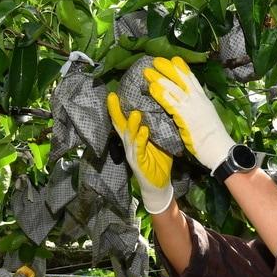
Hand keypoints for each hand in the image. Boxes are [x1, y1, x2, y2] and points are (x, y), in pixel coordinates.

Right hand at [109, 92, 174, 214]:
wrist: (160, 184)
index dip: (117, 107)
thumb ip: (158, 127)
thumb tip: (163, 107)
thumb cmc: (159, 160)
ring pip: (129, 137)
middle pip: (120, 126)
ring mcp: (133, 154)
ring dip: (131, 125)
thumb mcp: (159, 140)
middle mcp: (129, 144)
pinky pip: (139, 150)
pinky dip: (141, 140)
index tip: (113, 92)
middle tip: (113, 97)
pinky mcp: (139, 163)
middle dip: (115, 112)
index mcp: (133, 138)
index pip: (123, 120)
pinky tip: (144, 132)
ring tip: (135, 113)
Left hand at [143, 56, 235, 170]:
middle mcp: (198, 100)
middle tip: (157, 61)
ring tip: (148, 71)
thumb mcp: (207, 119)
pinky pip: (170, 102)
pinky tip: (152, 88)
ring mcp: (192, 107)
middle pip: (182, 79)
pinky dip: (161, 94)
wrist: (219, 149)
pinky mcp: (185, 117)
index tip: (174, 60)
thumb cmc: (215, 139)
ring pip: (174, 88)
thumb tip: (191, 107)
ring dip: (160, 78)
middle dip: (169, 68)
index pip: (193, 80)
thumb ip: (198, 110)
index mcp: (204, 100)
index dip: (183, 69)